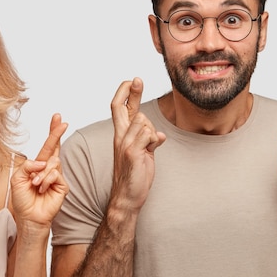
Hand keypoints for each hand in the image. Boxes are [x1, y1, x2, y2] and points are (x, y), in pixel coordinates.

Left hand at [10, 113, 68, 229]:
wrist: (29, 218)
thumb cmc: (22, 200)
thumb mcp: (16, 179)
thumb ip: (27, 166)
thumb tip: (42, 162)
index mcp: (38, 165)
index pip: (47, 146)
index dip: (53, 132)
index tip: (57, 118)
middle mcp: (49, 169)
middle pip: (55, 147)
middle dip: (57, 133)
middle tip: (63, 122)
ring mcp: (56, 177)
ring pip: (53, 163)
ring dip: (41, 174)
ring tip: (35, 185)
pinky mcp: (62, 186)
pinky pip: (55, 175)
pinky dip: (46, 180)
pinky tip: (42, 189)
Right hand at [110, 77, 165, 211]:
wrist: (127, 198)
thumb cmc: (135, 176)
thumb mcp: (142, 153)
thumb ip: (147, 140)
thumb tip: (158, 134)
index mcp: (121, 135)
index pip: (118, 108)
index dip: (124, 93)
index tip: (132, 81)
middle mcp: (120, 137)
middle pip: (121, 108)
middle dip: (130, 91)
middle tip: (137, 78)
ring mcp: (125, 144)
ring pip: (142, 121)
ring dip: (151, 131)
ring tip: (149, 147)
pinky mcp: (132, 153)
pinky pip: (148, 134)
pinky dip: (155, 140)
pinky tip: (153, 150)